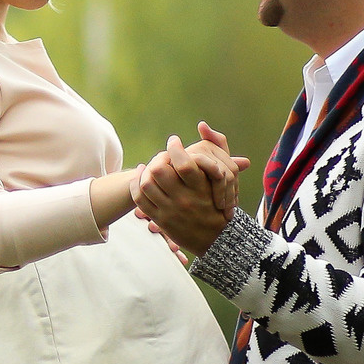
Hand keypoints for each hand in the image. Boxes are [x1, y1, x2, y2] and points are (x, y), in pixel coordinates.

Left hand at [135, 126, 242, 258]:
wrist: (217, 239)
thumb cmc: (221, 202)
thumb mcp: (226, 178)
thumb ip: (218, 148)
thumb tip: (201, 124)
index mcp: (201, 189)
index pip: (183, 163)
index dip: (174, 148)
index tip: (174, 141)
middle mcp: (185, 200)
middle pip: (159, 171)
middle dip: (159, 157)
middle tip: (162, 154)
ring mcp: (170, 210)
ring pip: (146, 184)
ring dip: (146, 170)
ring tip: (151, 164)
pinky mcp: (159, 219)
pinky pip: (140, 199)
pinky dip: (136, 184)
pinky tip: (141, 176)